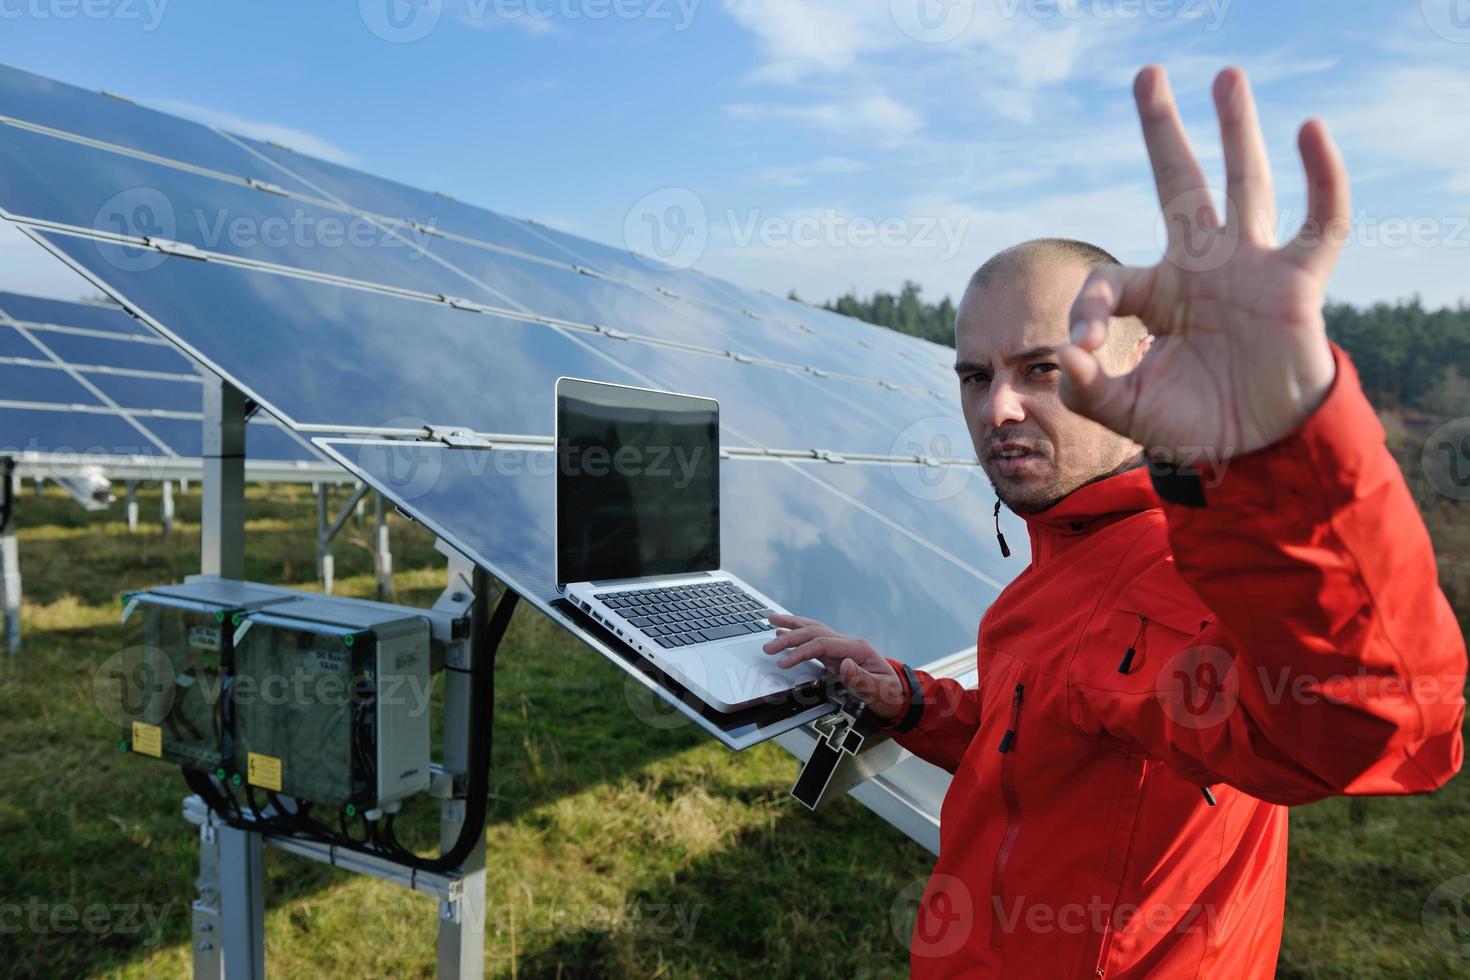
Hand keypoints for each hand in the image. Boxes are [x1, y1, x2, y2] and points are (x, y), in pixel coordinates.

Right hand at [763, 614, 904, 719]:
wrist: (897, 696)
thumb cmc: (889, 695)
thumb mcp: (879, 691)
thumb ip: (862, 679)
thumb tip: (844, 665)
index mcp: (858, 649)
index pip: (823, 644)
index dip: (802, 651)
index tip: (784, 662)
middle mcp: (849, 643)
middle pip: (815, 632)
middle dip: (790, 638)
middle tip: (769, 647)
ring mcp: (842, 647)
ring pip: (814, 629)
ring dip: (792, 625)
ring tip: (771, 620)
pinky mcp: (837, 654)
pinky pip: (815, 639)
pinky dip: (798, 633)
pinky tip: (785, 632)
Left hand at [1058, 66, 1348, 458]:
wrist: (1258, 453)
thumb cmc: (1194, 425)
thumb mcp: (1127, 413)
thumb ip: (1088, 390)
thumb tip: (1064, 356)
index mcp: (1159, 295)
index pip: (1111, 281)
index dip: (1088, 309)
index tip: (1083, 347)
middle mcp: (1202, 268)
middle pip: (1180, 184)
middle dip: (1162, 132)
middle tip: (1148, 75)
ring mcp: (1252, 269)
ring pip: (1246, 184)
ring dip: (1237, 129)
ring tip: (1227, 74)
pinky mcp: (1296, 283)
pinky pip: (1320, 222)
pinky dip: (1322, 178)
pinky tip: (1310, 131)